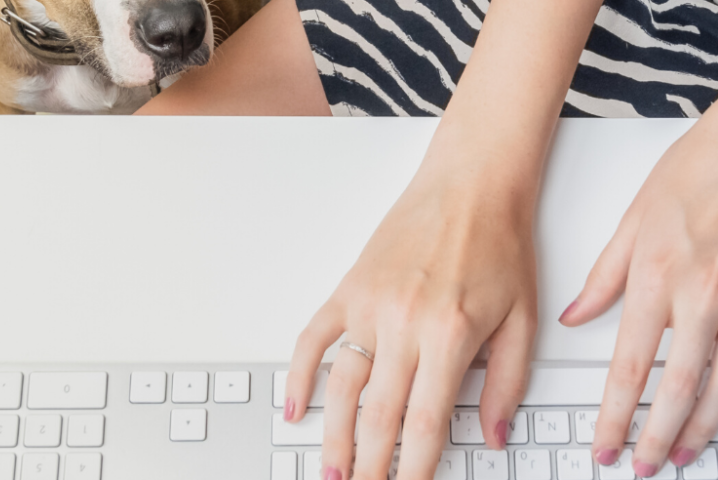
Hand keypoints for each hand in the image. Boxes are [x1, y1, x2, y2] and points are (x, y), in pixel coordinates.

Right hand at [284, 154, 538, 478]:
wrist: (470, 185)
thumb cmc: (498, 241)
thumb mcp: (521, 318)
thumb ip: (505, 383)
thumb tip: (492, 435)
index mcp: (449, 333)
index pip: (424, 423)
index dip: (413, 469)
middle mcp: (402, 322)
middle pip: (378, 415)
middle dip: (370, 466)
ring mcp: (368, 305)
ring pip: (342, 386)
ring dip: (334, 436)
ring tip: (332, 471)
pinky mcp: (349, 288)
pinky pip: (313, 338)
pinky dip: (299, 375)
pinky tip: (296, 407)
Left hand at [560, 114, 717, 475]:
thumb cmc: (691, 175)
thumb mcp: (633, 221)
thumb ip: (604, 278)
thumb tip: (575, 317)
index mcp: (657, 279)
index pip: (628, 366)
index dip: (614, 415)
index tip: (603, 444)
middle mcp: (701, 297)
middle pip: (677, 388)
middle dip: (656, 436)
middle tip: (642, 466)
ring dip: (700, 429)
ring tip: (682, 455)